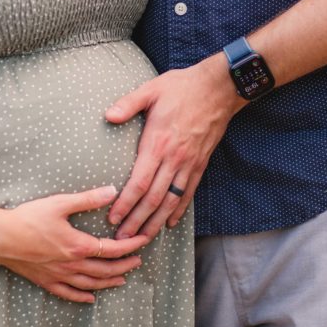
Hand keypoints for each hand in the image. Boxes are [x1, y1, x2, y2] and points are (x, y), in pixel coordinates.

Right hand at [0, 185, 150, 303]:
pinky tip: (90, 297)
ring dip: (109, 282)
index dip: (131, 245)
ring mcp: (58, 275)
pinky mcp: (44, 280)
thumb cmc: (27, 218)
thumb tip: (112, 191)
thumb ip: (88, 199)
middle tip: (138, 261)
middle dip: (125, 266)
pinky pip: (67, 293)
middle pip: (106, 270)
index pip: (113, 248)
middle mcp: (71, 264)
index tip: (143, 240)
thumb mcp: (60, 204)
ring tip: (122, 280)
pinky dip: (82, 296)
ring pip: (90, 284)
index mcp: (78, 245)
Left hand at [104, 55, 243, 239]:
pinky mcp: (200, 164)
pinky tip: (169, 223)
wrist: (219, 89)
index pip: (140, 182)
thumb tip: (107, 116)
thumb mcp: (151, 89)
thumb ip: (128, 103)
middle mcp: (174, 158)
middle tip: (122, 239)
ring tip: (142, 238)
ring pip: (171, 201)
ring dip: (156, 222)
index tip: (113, 218)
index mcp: (158, 143)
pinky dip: (179, 210)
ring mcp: (189, 163)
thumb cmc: (182, 87)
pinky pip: (188, 192)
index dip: (126, 203)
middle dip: (137, 221)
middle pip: (154, 199)